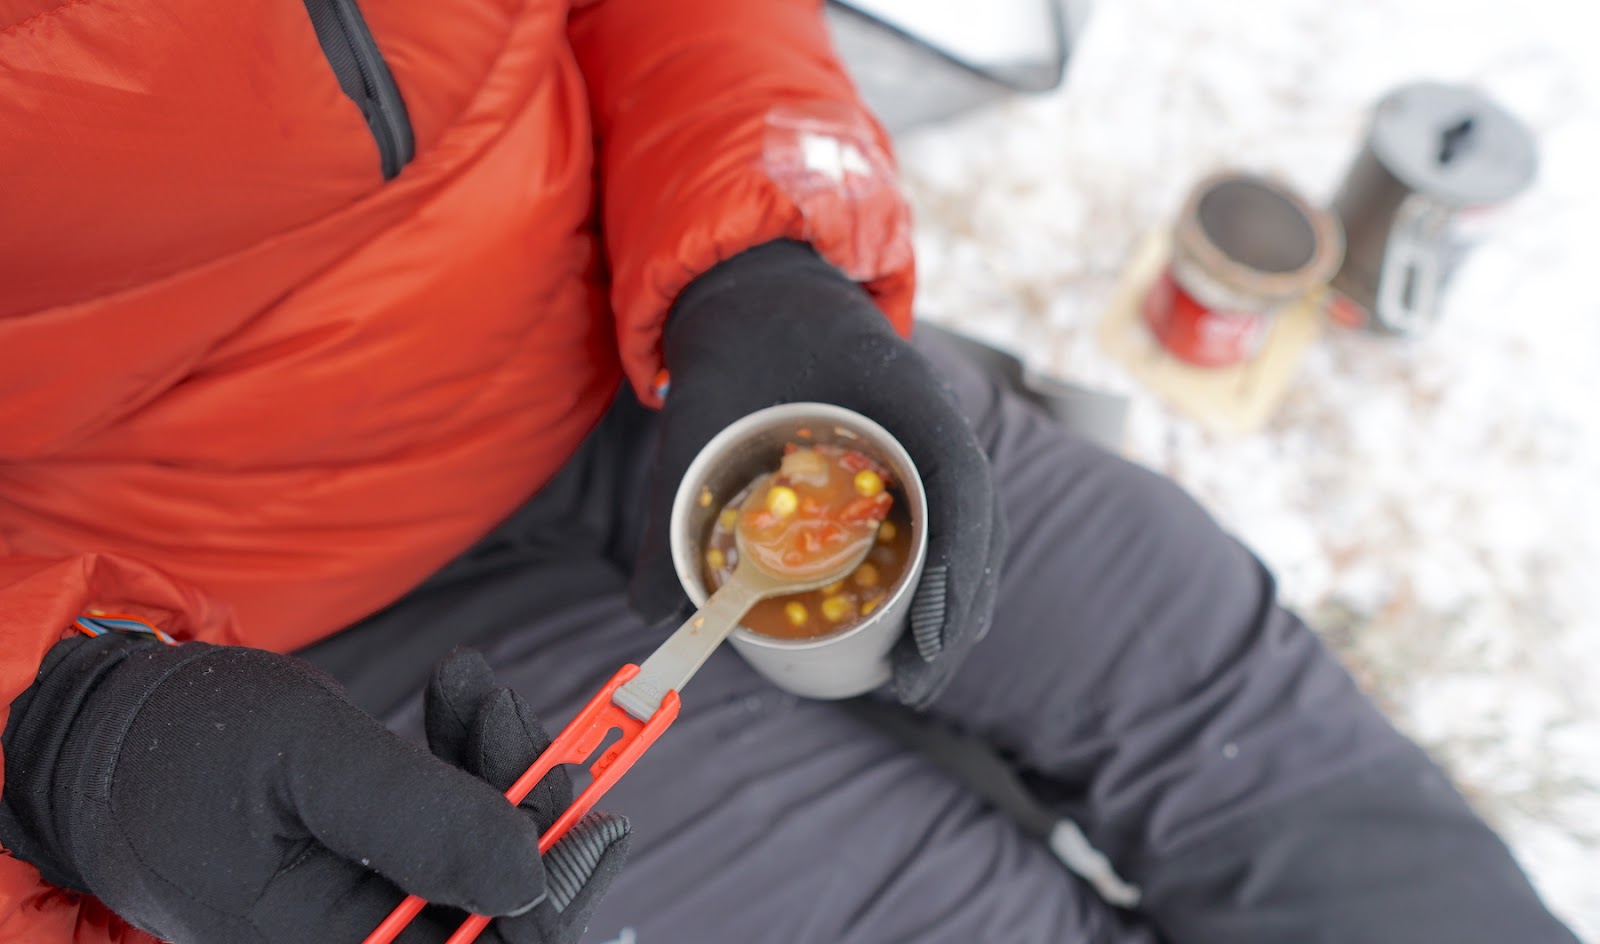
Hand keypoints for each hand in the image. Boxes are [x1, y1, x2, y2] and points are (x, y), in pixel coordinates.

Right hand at [0, 638, 626, 943]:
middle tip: (500, 703)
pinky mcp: (376, 881)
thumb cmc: (182, 747)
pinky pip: (451, 837)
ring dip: (495, 768)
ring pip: (484, 861)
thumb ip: (419, 820)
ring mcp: (370, 920)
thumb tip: (532, 874)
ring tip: (468, 685)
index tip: (576, 785)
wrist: (107, 741)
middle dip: (521, 800)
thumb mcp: (308, 762)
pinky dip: (466, 767)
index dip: (553, 883)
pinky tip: (458, 701)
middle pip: (499, 906)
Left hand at [632, 240, 1005, 706]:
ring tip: (920, 672)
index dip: (954, 565)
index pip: (960, 482)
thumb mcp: (689, 416)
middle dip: (958, 611)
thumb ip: (663, 510)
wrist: (748, 278)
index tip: (926, 635)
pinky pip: (945, 517)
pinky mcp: (910, 452)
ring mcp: (926, 433)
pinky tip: (916, 625)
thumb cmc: (728, 336)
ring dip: (957, 602)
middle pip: (978, 521)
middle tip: (914, 685)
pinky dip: (940, 574)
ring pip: (970, 526)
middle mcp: (929, 414)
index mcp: (899, 388)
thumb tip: (647, 615)